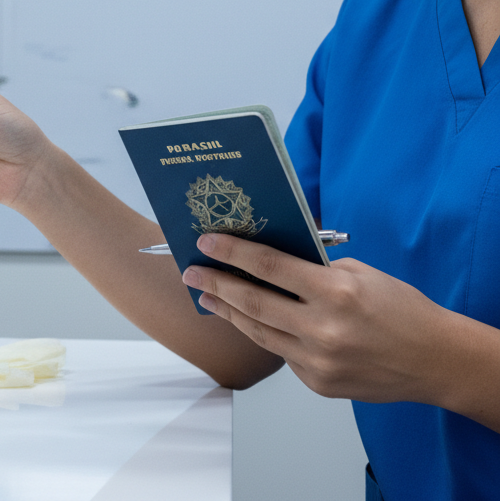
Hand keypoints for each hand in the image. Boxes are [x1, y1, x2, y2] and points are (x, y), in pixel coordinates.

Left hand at [182, 234, 462, 405]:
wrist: (434, 360)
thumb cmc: (400, 307)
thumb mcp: (358, 273)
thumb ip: (313, 267)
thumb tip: (268, 257)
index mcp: (334, 292)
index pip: (269, 266)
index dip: (232, 252)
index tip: (206, 241)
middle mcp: (323, 329)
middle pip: (253, 302)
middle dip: (216, 283)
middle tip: (191, 271)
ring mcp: (318, 361)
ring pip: (259, 331)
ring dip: (228, 311)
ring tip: (207, 295)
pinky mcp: (318, 384)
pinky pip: (281, 353)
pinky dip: (264, 333)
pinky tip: (249, 320)